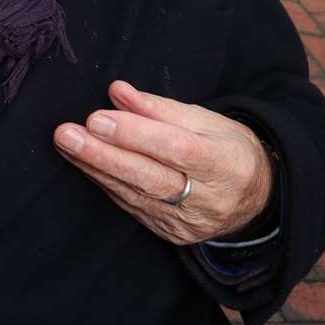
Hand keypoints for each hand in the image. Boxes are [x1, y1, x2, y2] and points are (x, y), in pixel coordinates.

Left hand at [53, 80, 272, 245]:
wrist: (257, 199)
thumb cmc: (228, 149)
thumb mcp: (206, 120)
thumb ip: (160, 108)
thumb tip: (117, 91)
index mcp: (225, 163)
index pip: (175, 149)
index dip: (135, 134)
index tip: (97, 118)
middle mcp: (207, 199)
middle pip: (149, 177)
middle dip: (103, 155)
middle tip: (68, 134)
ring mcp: (187, 222)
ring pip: (135, 194)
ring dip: (95, 167)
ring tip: (67, 144)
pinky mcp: (170, 233)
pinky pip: (132, 206)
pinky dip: (106, 183)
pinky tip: (84, 164)